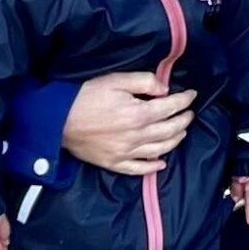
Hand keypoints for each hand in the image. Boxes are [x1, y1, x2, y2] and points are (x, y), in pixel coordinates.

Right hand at [61, 71, 196, 177]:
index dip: (185, 100)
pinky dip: (152, 167)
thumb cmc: (85, 96)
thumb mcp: (116, 80)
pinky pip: (138, 169)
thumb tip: (165, 89)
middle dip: (184, 120)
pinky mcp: (113, 163)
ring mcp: (125, 152)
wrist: (56, 120)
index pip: (171, 108)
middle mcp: (135, 136)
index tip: (192, 95)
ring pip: (159, 149)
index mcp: (138, 114)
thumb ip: (144, 82)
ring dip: (175, 140)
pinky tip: (161, 163)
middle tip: (189, 113)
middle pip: (170, 130)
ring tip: (181, 131)